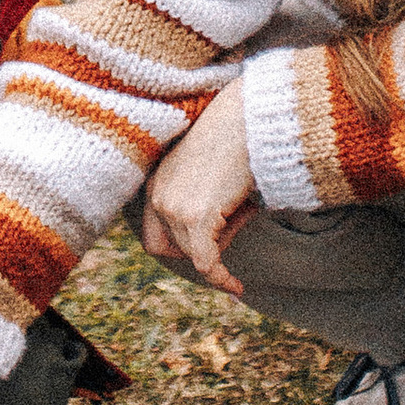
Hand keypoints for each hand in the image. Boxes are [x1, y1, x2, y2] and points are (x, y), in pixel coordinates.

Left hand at [140, 80, 258, 297]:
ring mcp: (173, 207)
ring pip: (192, 254)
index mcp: (155, 183)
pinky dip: (220, 279)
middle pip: (170, 248)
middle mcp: (156, 196)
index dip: (177, 248)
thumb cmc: (239, 143)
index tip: (202, 255)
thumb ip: (204, 212)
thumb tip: (210, 254)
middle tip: (229, 230)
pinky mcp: (196, 216)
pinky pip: (205, 263)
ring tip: (244, 213)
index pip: (154, 236)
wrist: (250, 117)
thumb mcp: (213, 181)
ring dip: (220, 247)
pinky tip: (236, 287)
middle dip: (197, 250)